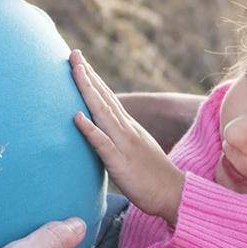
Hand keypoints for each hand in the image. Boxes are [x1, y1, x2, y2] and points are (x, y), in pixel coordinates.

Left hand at [70, 50, 184, 224]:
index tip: (79, 61)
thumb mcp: (135, 152)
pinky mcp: (121, 163)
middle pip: (104, 98)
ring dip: (88, 91)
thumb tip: (104, 134)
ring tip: (74, 71)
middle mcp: (127, 130)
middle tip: (72, 53)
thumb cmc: (153, 178)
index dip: (93, 79)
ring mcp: (124, 145)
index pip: (108, 99)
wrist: (174, 194)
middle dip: (87, 75)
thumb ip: (120, 140)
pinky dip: (90, 129)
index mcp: (128, 128)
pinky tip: (77, 117)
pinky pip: (103, 144)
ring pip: (103, 113)